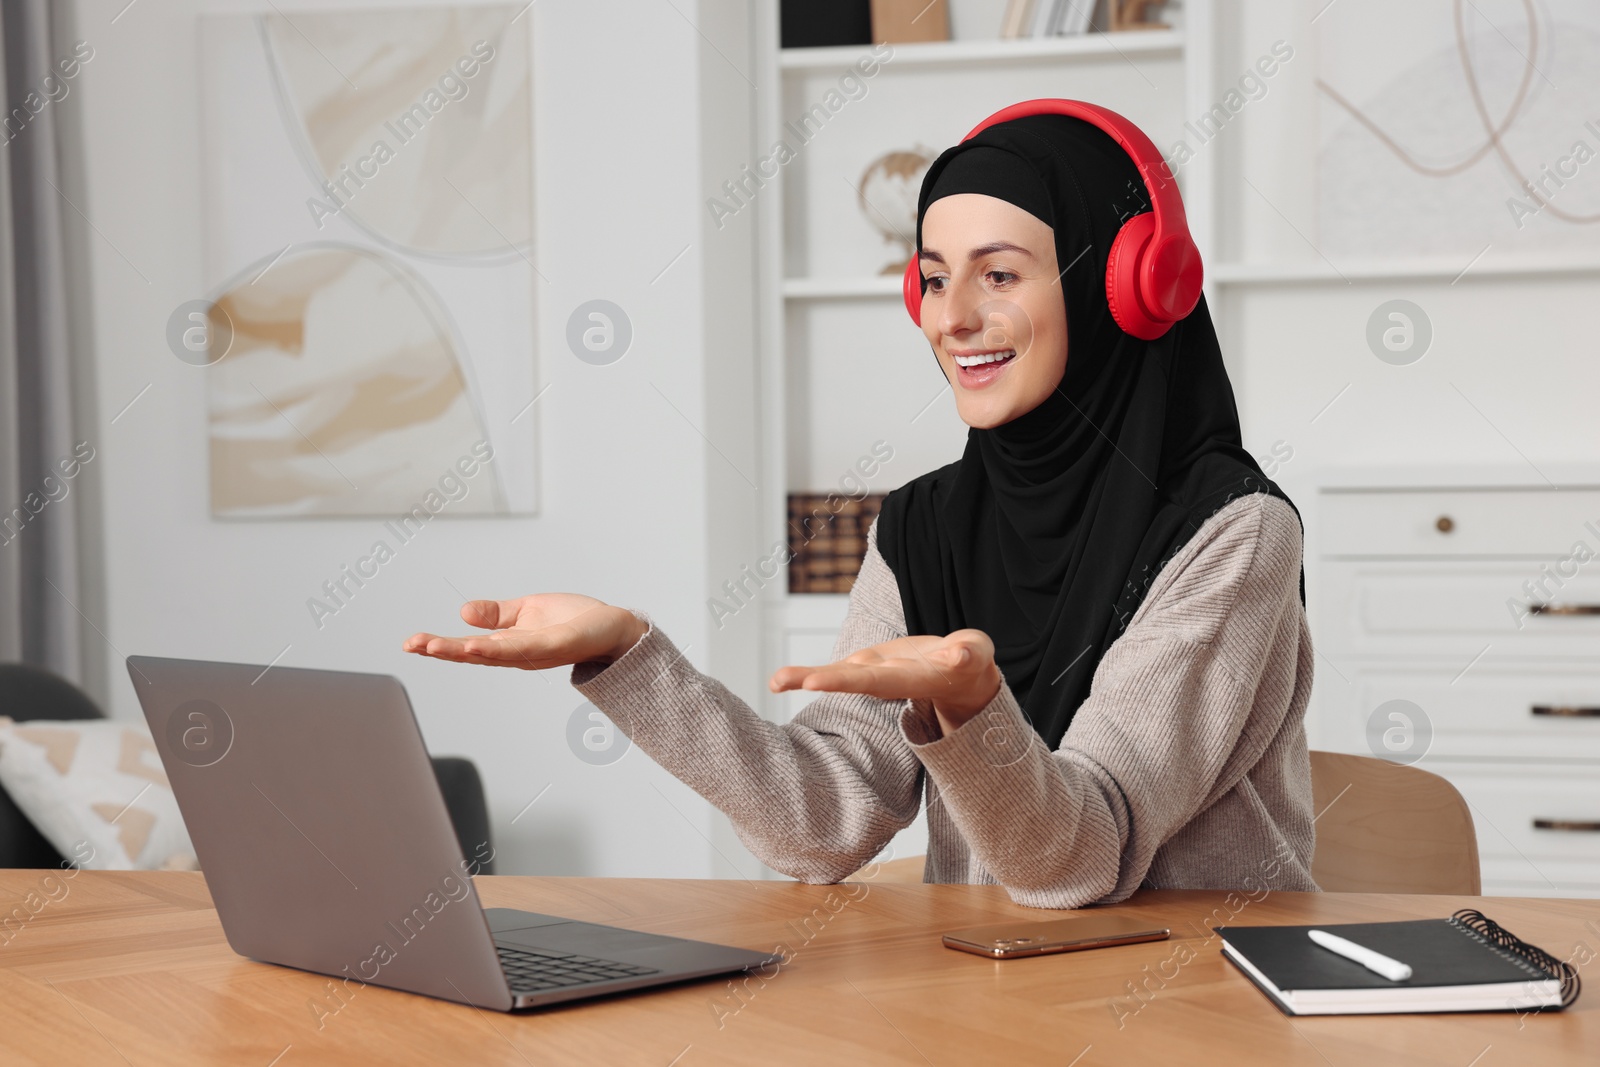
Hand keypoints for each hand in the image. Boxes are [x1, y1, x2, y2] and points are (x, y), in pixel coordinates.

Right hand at [402, 593, 647, 669]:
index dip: (439, 646)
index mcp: (509, 644)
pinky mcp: (555, 646)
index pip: (468, 647)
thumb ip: (496, 614)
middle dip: (441, 651)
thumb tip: (462, 611)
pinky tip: (474, 646)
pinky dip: (497, 649)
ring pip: (492, 654)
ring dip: (462, 651)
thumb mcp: (526, 610)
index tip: (411, 642)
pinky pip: (521, 648)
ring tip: (435, 647)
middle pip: (473, 655)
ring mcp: (535, 652)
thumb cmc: (574, 621)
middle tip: (411, 645)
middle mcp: (518, 653)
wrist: (614, 628)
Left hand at [768, 629, 1001, 734]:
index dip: (847, 679)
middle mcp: (885, 680)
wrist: (958, 677)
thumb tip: (960, 654)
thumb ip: (968, 654)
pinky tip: (778, 681)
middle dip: (820, 680)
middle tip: (785, 681)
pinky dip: (805, 675)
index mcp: (911, 678)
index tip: (818, 681)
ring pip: (834, 677)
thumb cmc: (969, 663)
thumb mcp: (975, 654)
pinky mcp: (866, 667)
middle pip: (850, 680)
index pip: (876, 679)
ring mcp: (872, 675)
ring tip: (773, 682)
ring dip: (803, 679)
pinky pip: (832, 671)